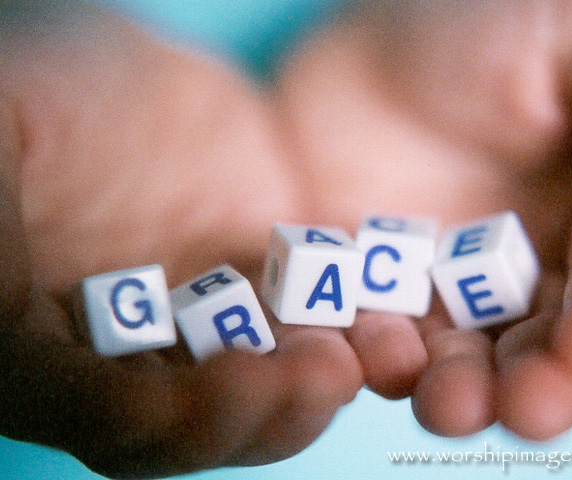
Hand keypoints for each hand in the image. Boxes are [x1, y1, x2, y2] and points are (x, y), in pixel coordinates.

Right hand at [0, 2, 361, 477]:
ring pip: (262, 382)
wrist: (116, 61)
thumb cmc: (24, 87)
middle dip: (256, 415)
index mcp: (50, 340)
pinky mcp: (267, 273)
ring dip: (308, 386)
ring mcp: (207, 311)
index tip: (221, 389)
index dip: (156, 423)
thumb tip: (12, 316)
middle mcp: (134, 345)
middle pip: (194, 424)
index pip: (101, 418)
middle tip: (313, 379)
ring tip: (346, 358)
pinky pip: (311, 318)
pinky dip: (344, 330)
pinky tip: (374, 318)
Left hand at [274, 0, 571, 438]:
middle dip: (536, 381)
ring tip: (446, 402)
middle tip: (524, 407)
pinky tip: (372, 355)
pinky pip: (374, 332)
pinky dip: (373, 354)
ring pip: (458, 356)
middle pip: (539, 345)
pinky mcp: (372, 282)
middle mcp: (524, 267)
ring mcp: (443, 281)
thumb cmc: (497, 20)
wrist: (373, 32)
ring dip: (455, 386)